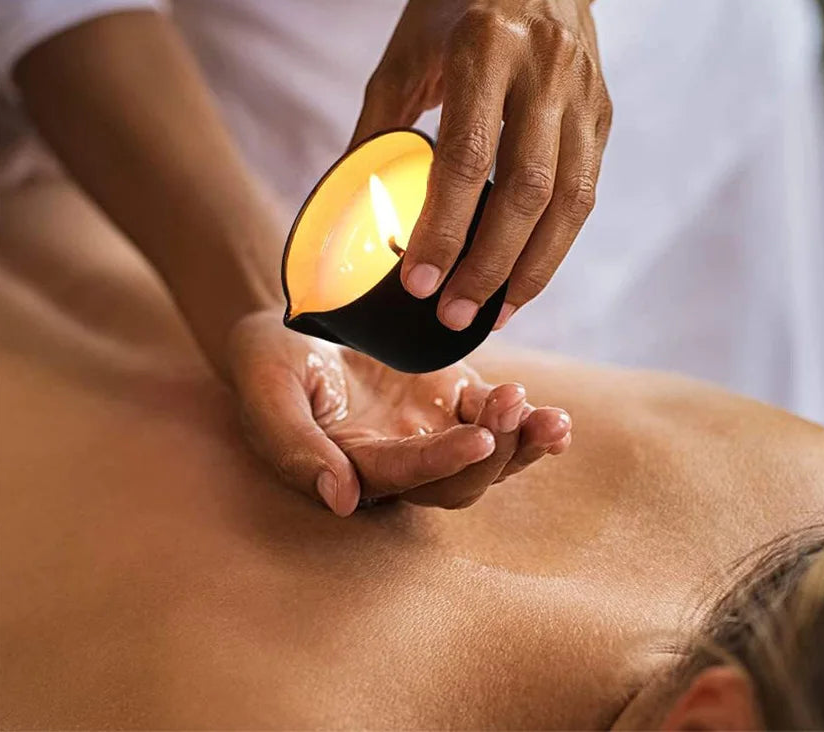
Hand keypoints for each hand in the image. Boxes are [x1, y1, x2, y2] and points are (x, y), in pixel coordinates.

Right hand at [227, 310, 571, 514]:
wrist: (298, 323)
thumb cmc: (271, 360)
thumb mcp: (269, 392)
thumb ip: (295, 445)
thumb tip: (340, 501)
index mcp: (353, 466)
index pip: (404, 476)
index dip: (441, 462)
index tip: (477, 438)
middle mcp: (398, 460)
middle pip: (457, 482)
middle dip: (493, 454)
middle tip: (512, 403)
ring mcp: (430, 431)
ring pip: (486, 460)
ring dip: (522, 446)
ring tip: (552, 420)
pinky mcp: (451, 400)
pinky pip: (496, 419)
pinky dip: (527, 424)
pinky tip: (554, 420)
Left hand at [351, 0, 611, 331]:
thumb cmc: (455, 2)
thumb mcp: (403, 51)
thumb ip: (377, 127)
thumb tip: (353, 207)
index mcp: (485, 46)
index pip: (467, 158)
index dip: (443, 228)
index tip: (417, 281)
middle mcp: (545, 69)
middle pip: (526, 191)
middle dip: (489, 265)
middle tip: (453, 314)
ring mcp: (583, 93)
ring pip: (569, 201)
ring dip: (532, 269)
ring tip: (495, 312)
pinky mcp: (603, 112)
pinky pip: (586, 191)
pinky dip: (556, 243)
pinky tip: (527, 275)